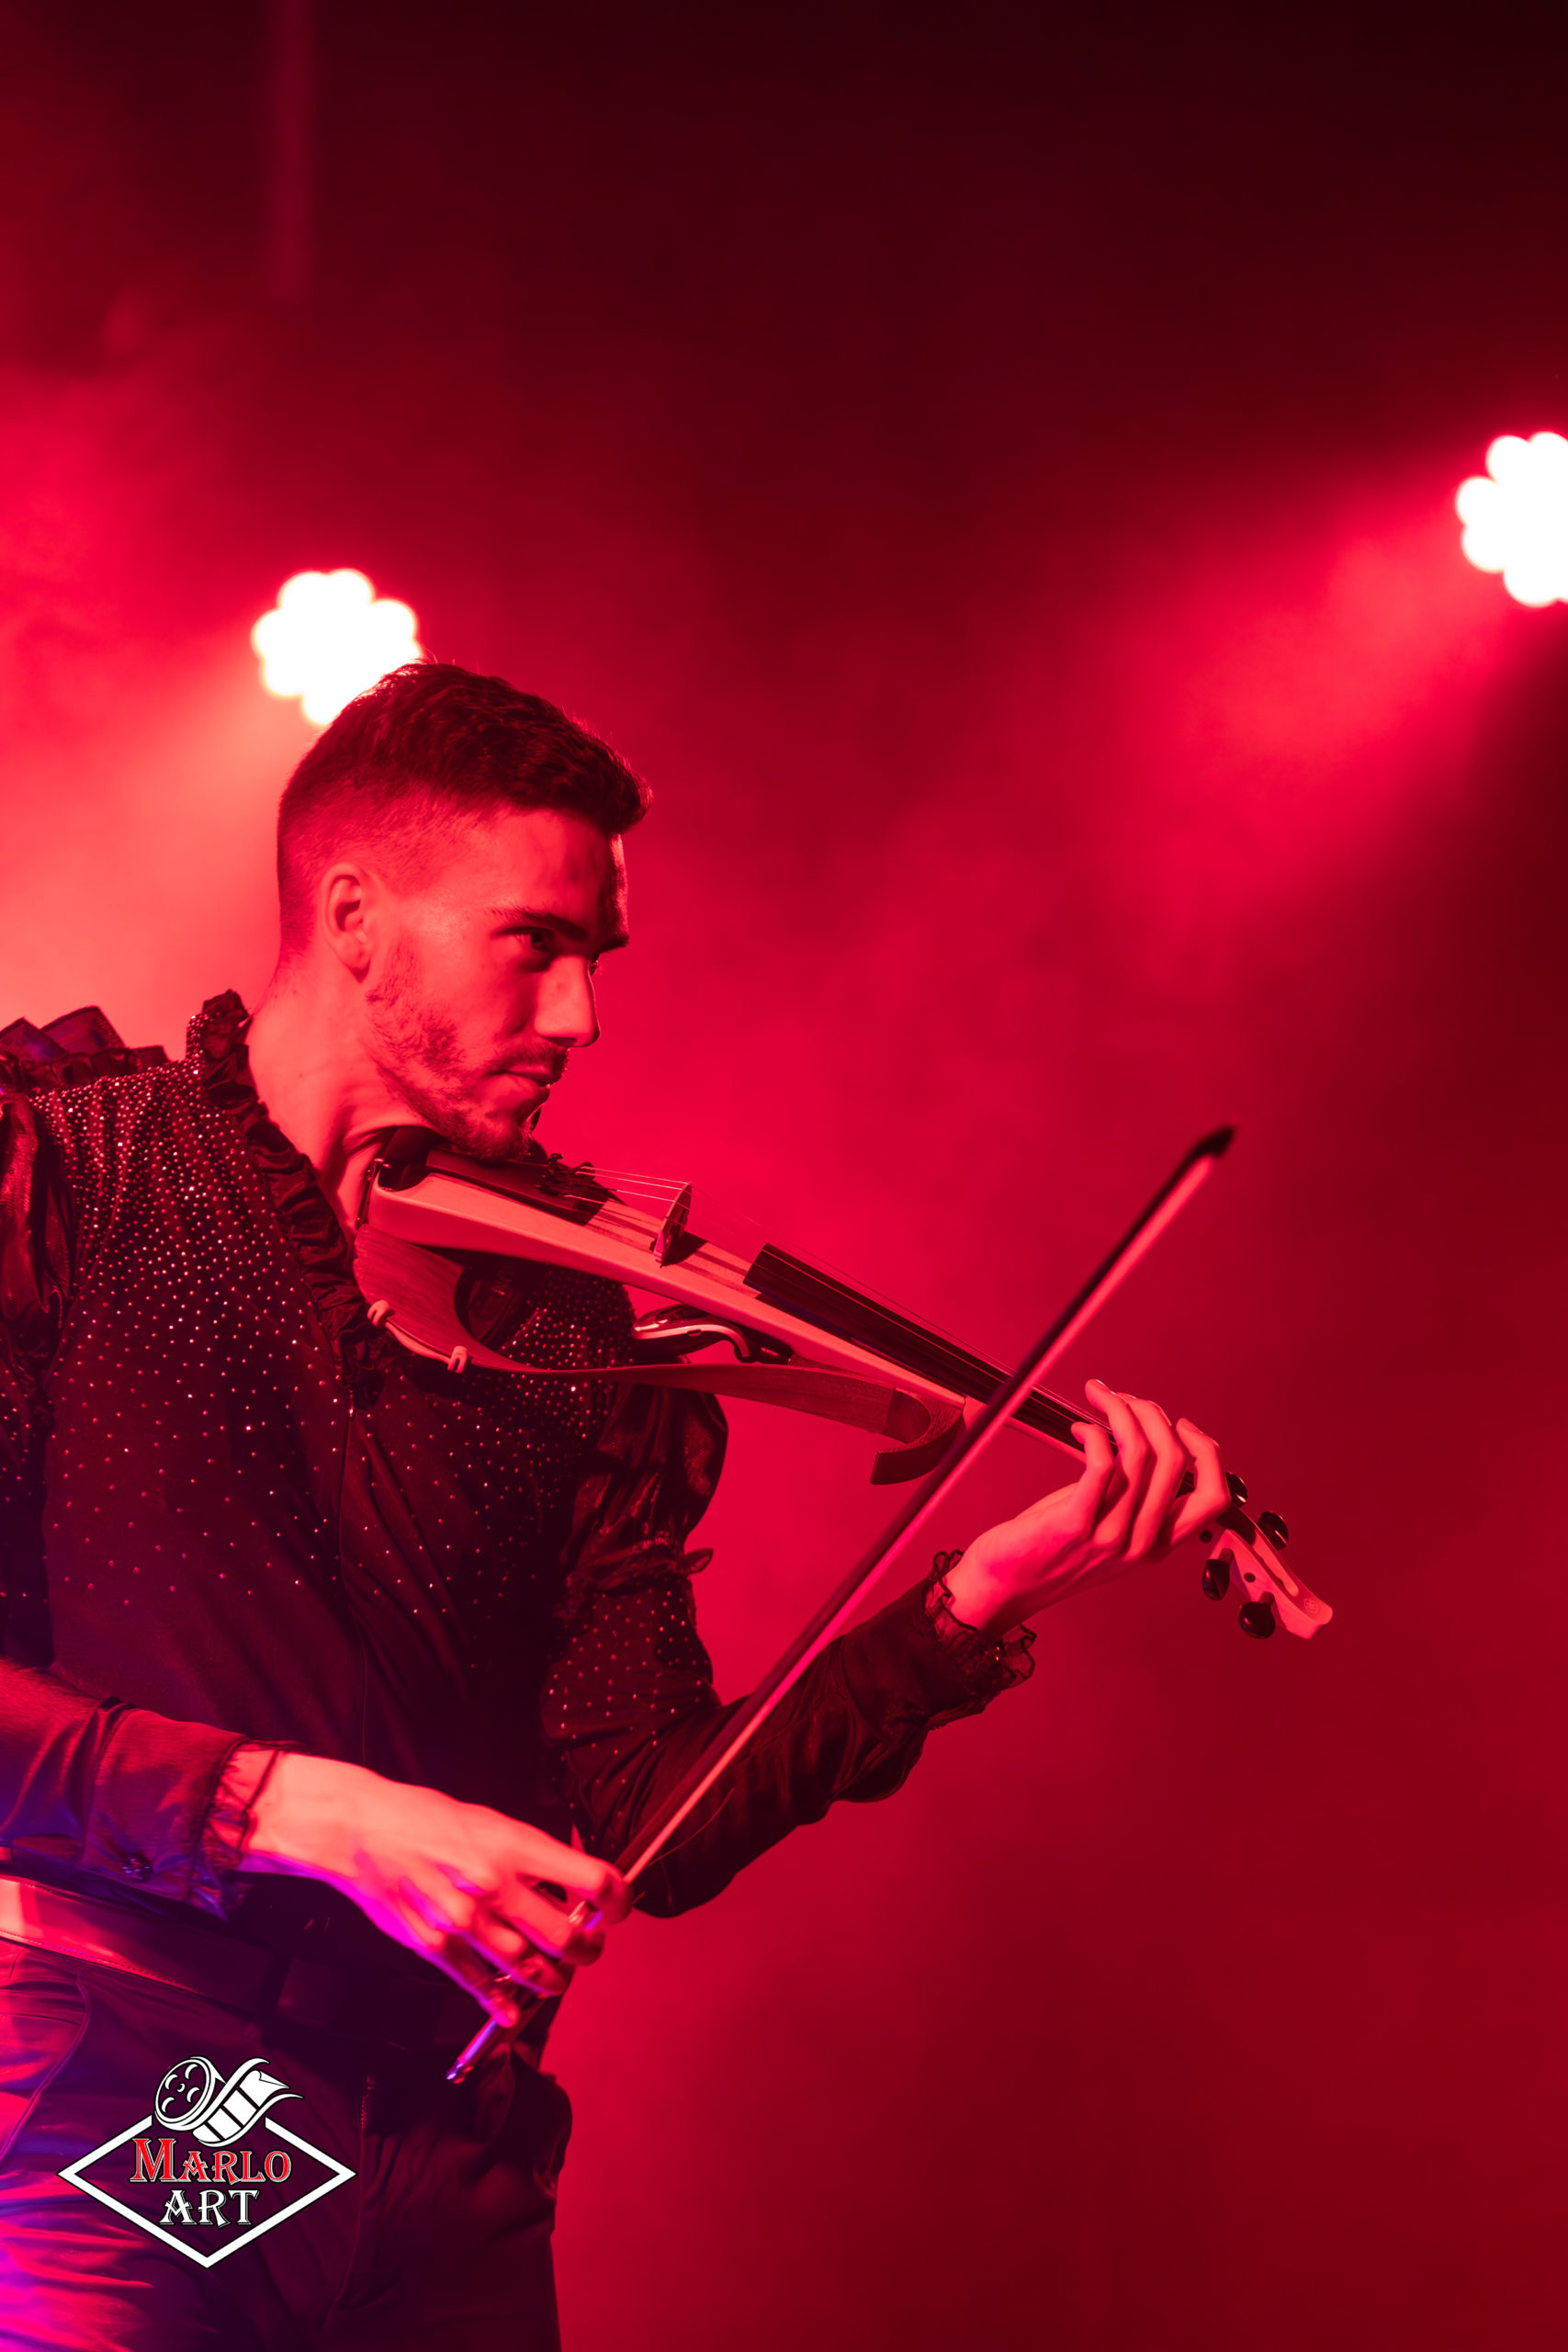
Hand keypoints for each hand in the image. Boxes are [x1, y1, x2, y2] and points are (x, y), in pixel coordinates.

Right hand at [241, 1754, 629, 2025]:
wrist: (361, 1829)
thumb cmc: (425, 1817)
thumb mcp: (489, 1821)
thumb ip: (528, 1854)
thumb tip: (567, 1880)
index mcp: (514, 1847)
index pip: (590, 1880)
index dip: (617, 1899)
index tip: (620, 1906)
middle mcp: (494, 1887)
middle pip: (565, 1937)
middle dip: (588, 1950)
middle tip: (591, 1949)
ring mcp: (464, 1922)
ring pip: (528, 1969)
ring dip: (553, 1980)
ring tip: (559, 1978)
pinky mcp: (435, 1946)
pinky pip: (479, 1986)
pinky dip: (502, 2004)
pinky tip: (515, 2010)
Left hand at [942, 1377, 1228, 1637]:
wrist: (1005, 1588)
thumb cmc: (1050, 1551)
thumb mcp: (1109, 1531)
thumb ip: (1133, 1499)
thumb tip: (1142, 1441)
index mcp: (1157, 1545)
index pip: (1214, 1498)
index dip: (1207, 1452)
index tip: (1180, 1425)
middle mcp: (1141, 1543)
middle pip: (1176, 1461)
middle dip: (1153, 1414)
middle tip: (1125, 1400)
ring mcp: (1109, 1536)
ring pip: (1139, 1455)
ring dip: (1121, 1412)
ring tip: (1101, 1401)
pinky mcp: (1073, 1525)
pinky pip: (1102, 1464)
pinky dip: (1095, 1433)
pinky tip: (1080, 1429)